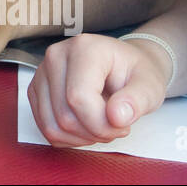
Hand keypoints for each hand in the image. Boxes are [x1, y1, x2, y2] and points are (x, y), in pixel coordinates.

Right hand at [26, 33, 170, 146]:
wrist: (124, 66)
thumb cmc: (135, 74)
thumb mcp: (150, 85)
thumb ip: (138, 100)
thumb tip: (116, 117)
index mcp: (84, 48)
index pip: (78, 98)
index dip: (101, 124)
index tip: (123, 125)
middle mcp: (56, 55)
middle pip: (64, 115)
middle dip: (94, 132)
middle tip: (115, 126)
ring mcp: (42, 72)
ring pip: (52, 125)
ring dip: (81, 137)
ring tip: (102, 125)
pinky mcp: (36, 89)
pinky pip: (45, 127)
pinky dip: (68, 137)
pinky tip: (86, 125)